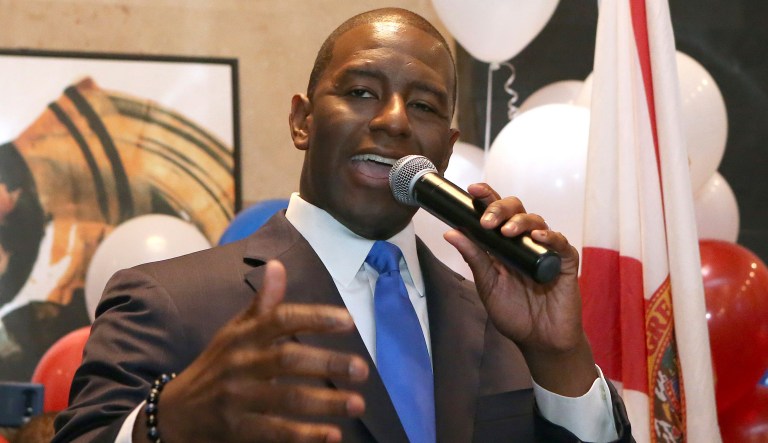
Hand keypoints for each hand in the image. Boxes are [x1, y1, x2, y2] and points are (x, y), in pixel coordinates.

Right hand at [135, 260, 369, 442]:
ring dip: (326, 402)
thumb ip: (262, 304)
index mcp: (243, 335)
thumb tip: (278, 264)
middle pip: (288, 359)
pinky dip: (305, 435)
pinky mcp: (238, 429)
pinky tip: (332, 435)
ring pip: (287, 398)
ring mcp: (238, 398)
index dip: (314, 317)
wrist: (175, 413)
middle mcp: (241, 363)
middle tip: (362, 369)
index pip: (280, 319)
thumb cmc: (216, 366)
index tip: (349, 321)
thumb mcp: (234, 332)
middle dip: (327, 363)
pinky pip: (276, 431)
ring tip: (358, 404)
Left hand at [444, 183, 596, 396]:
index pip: (494, 213)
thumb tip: (452, 232)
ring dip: (520, 222)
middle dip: (500, 208)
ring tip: (506, 231)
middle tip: (487, 221)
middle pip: (515, 209)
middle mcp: (523, 242)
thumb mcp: (488, 285)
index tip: (472, 189)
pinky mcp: (564, 261)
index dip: (486, 198)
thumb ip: (474, 258)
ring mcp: (544, 249)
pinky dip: (549, 237)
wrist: (539, 341)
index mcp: (502, 245)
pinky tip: (538, 237)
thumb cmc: (515, 314)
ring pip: (536, 221)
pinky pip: (560, 242)